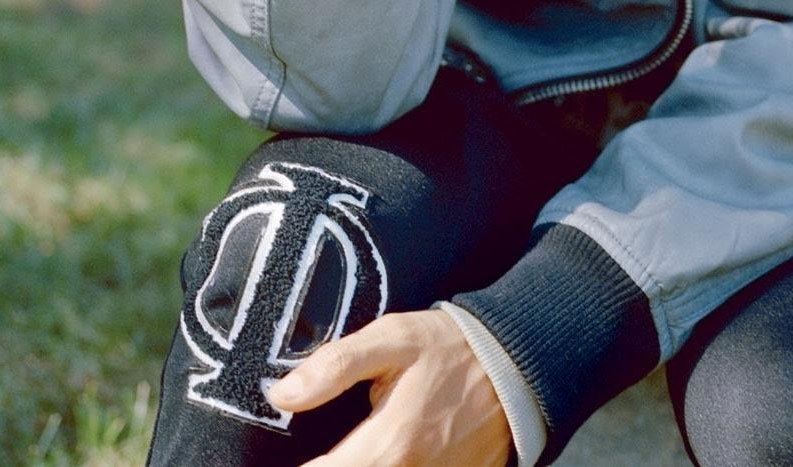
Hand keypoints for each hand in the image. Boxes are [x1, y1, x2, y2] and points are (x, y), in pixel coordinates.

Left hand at [266, 307, 513, 466]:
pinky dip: (386, 466)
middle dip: (327, 464)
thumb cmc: (453, 349)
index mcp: (387, 448)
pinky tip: (375, 453)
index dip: (295, 465)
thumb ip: (334, 366)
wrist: (518, 367)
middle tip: (321, 445)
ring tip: (347, 446)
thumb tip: (281, 394)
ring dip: (356, 466)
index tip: (273, 454)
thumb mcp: (393, 339)